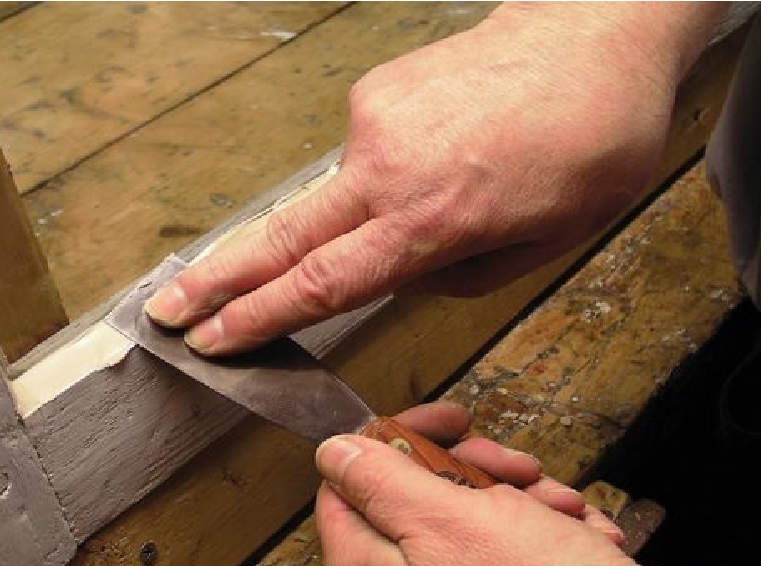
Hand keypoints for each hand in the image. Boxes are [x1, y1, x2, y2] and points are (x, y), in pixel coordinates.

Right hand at [144, 4, 722, 354]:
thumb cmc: (592, 137)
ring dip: (338, 229)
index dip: (258, 318)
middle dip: (218, 283)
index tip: (209, 340)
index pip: (322, 283)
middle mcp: (386, 169)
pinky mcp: (375, 92)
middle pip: (281, 239)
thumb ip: (459, 276)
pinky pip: (362, 158)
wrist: (595, 30)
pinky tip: (436, 169)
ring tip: (433, 209)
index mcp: (431, 220)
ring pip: (329, 201)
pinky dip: (379, 181)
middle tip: (165, 312)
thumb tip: (398, 276)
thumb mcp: (550, 239)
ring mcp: (373, 122)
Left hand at [314, 403, 665, 565]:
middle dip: (475, 465)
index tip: (446, 421)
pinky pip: (502, 529)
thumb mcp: (445, 515)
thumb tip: (331, 449)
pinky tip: (571, 528)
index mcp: (364, 565)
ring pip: (466, 500)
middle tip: (515, 467)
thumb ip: (377, 479)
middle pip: (412, 484)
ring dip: (517, 490)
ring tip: (557, 506)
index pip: (347, 477)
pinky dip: (538, 517)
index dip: (397, 438)